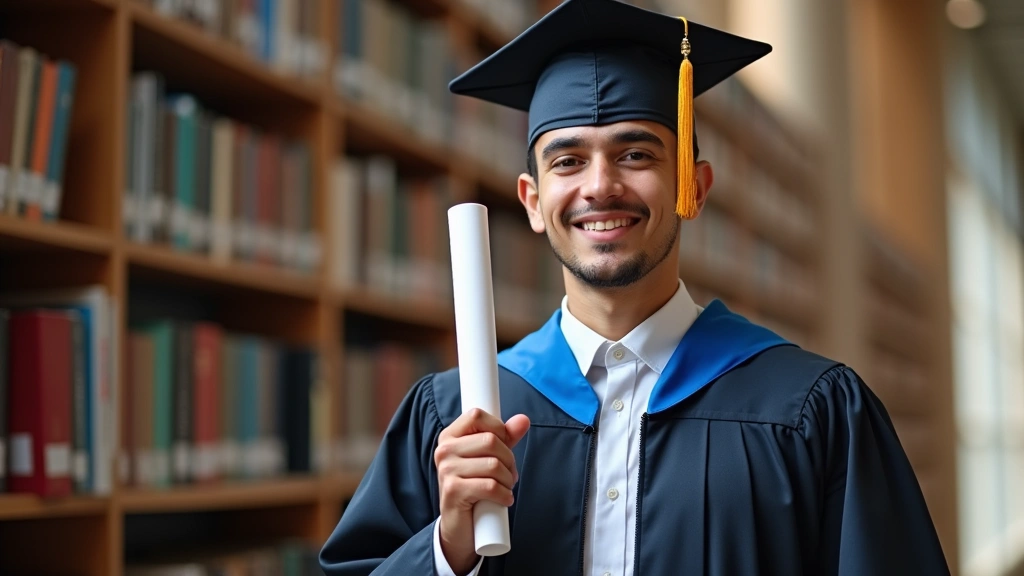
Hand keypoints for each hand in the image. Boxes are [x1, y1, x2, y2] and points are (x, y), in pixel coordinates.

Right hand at [434, 408, 529, 574]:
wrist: (459, 526)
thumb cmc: (474, 487)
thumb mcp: (489, 458)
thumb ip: (505, 438)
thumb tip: (523, 419)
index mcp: (450, 437)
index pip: (476, 415)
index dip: (498, 429)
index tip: (503, 446)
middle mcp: (444, 450)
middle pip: (490, 440)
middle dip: (509, 459)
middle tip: (509, 474)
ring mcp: (446, 470)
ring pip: (493, 464)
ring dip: (508, 479)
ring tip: (505, 488)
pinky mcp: (453, 491)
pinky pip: (490, 486)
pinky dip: (504, 494)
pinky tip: (504, 499)